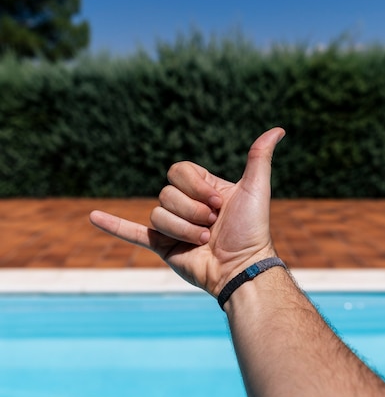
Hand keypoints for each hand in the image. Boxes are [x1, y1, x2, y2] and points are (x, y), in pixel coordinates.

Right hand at [90, 128, 284, 296]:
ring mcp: (172, 226)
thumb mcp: (255, 188)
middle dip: (191, 211)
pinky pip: (133, 233)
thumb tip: (278, 129)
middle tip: (212, 225)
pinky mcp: (162, 246)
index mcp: (203, 189)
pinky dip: (113, 225)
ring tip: (202, 240)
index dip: (196, 186)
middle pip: (167, 194)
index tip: (219, 201)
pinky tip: (93, 217)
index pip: (179, 171)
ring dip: (182, 229)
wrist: (241, 268)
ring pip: (158, 214)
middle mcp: (185, 205)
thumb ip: (259, 158)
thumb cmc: (251, 230)